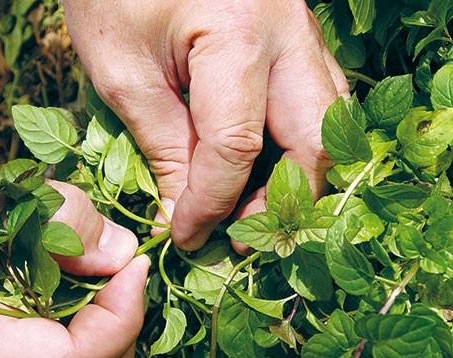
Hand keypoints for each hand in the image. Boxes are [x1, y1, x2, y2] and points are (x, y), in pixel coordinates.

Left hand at [62, 0, 348, 250]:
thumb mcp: (122, 70)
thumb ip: (162, 144)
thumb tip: (186, 211)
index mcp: (238, 35)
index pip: (237, 147)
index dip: (212, 203)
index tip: (186, 235)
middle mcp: (288, 31)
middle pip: (314, 139)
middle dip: (282, 198)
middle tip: (241, 233)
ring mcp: (302, 27)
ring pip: (329, 118)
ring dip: (300, 171)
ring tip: (256, 204)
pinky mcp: (297, 31)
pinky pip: (319, 94)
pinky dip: (299, 137)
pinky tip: (269, 159)